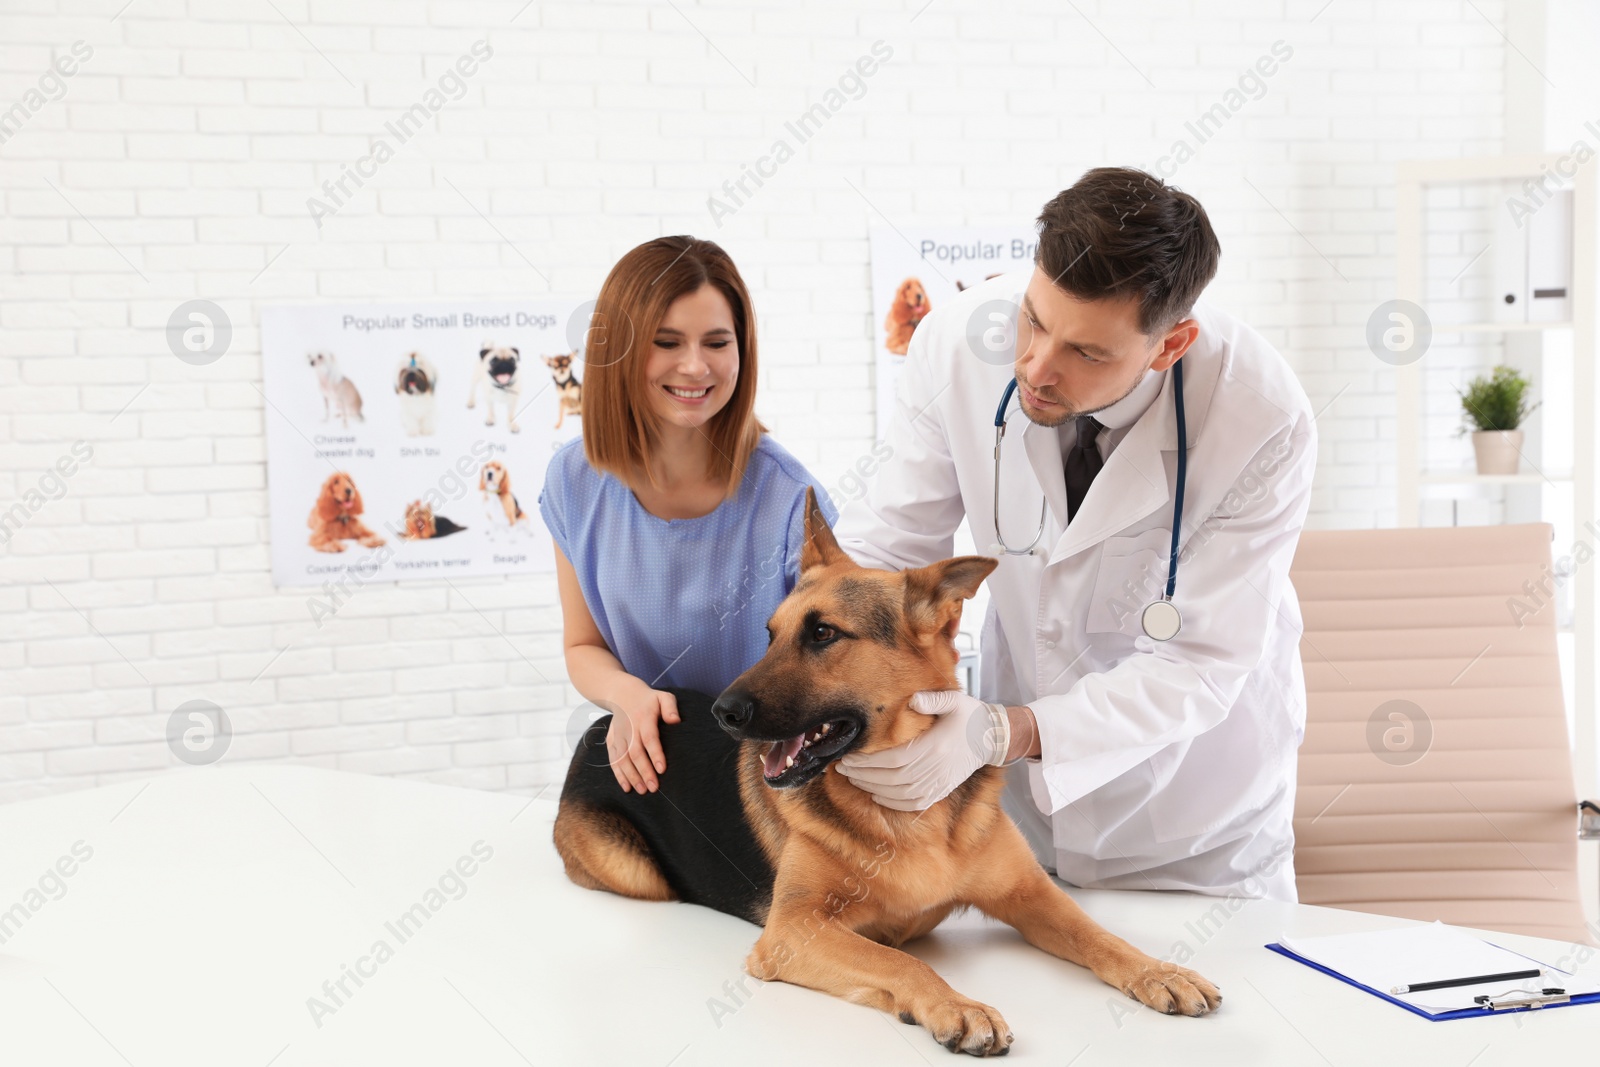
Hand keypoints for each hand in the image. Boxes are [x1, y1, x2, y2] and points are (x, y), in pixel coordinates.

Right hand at [604, 680, 680, 793]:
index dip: (655, 754)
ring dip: (631, 776)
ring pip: (622, 759)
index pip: (649, 738)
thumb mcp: (663, 697)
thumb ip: (670, 707)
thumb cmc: (649, 699)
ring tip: (642, 791)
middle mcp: (629, 728)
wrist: (621, 694)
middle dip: (644, 771)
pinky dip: (619, 775)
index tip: (662, 770)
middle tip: (653, 788)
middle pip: (635, 752)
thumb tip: (675, 720)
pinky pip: (613, 760)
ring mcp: (618, 735)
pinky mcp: (611, 741)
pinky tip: (626, 787)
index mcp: (643, 717)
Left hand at [835, 690, 1008, 810]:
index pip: (893, 760)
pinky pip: (914, 804)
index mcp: (934, 747)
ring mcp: (939, 783)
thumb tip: (912, 700)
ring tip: (853, 779)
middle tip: (842, 768)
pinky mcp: (941, 791)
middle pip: (891, 779)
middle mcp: (935, 769)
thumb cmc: (970, 716)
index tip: (848, 756)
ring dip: (872, 788)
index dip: (868, 762)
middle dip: (862, 775)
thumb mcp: (954, 700)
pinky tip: (877, 794)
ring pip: (899, 794)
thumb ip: (933, 700)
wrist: (992, 738)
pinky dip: (893, 803)